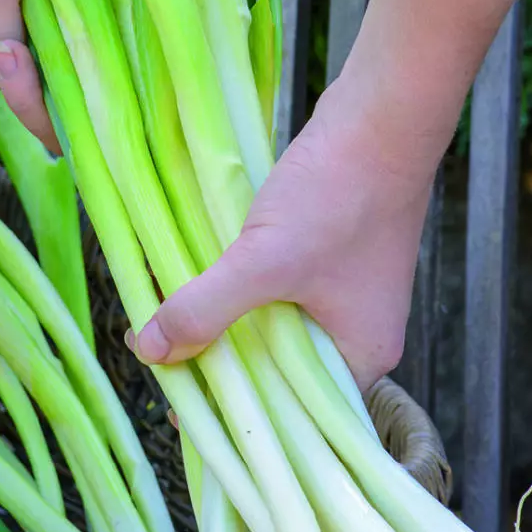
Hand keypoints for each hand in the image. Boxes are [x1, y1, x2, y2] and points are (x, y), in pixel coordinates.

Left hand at [133, 76, 435, 393]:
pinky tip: (201, 285)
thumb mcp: (263, 261)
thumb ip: (206, 308)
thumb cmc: (338, 195)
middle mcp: (357, 335)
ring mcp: (346, 296)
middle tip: (164, 363)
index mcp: (360, 357)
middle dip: (223, 367)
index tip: (181, 409)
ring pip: (273, 330)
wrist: (381, 117)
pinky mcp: (330, 259)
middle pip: (279, 374)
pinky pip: (276, 294)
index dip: (235, 413)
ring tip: (170, 328)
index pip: (291, 413)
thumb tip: (150, 352)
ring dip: (226, 326)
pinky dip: (240, 293)